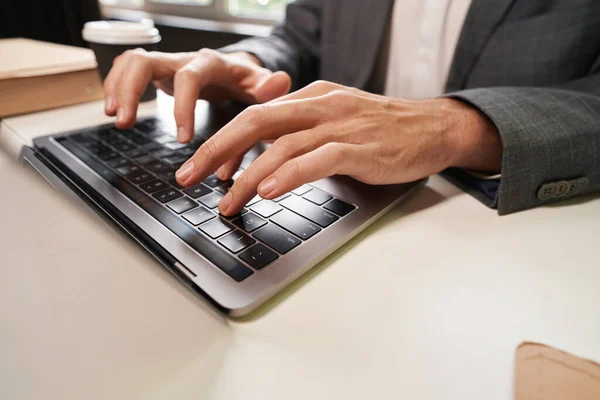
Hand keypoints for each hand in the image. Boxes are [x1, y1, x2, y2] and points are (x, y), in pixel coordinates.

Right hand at [103, 48, 290, 144]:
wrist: (236, 70)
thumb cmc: (246, 82)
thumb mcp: (261, 86)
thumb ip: (268, 87)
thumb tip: (281, 81)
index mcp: (210, 64)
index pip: (189, 78)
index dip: (182, 106)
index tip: (183, 139)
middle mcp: (184, 60)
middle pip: (147, 62)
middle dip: (131, 90)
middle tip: (123, 122)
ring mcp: (168, 64)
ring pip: (132, 62)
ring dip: (117, 87)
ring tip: (115, 117)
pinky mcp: (157, 72)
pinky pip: (128, 69)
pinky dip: (115, 85)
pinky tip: (113, 109)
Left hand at [175, 81, 502, 215]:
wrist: (434, 127)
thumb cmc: (383, 129)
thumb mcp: (337, 121)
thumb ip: (303, 133)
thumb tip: (265, 160)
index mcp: (312, 97)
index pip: (256, 115)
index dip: (226, 143)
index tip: (209, 170)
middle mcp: (321, 106)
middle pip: (256, 121)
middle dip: (216, 150)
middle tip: (189, 177)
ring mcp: (341, 125)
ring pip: (281, 144)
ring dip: (248, 175)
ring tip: (228, 201)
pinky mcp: (360, 147)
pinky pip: (318, 158)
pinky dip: (290, 174)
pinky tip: (269, 191)